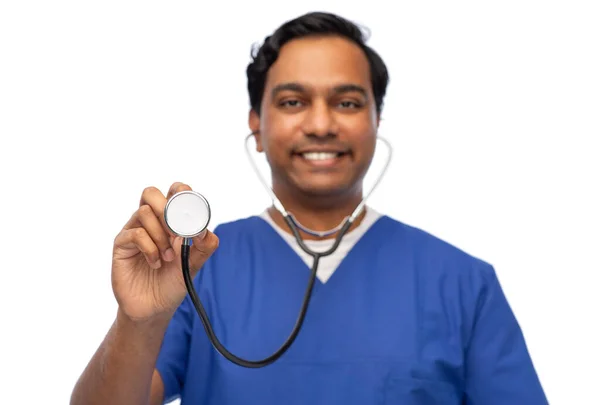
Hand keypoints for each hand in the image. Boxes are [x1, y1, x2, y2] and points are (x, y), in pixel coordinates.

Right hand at [111, 182, 218, 321]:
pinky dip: (150, 248)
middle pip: (151, 193)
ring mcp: (134, 231)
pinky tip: (156, 263)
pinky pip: (135, 233)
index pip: (173, 192)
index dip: (181, 193)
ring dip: (161, 236)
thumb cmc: (173, 281)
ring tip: (168, 257)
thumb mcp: (195, 263)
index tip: (191, 210)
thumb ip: (204, 245)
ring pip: (144, 212)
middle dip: (167, 209)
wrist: (155, 308)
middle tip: (177, 232)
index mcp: (170, 220)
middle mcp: (151, 221)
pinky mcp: (122, 245)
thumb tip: (204, 229)